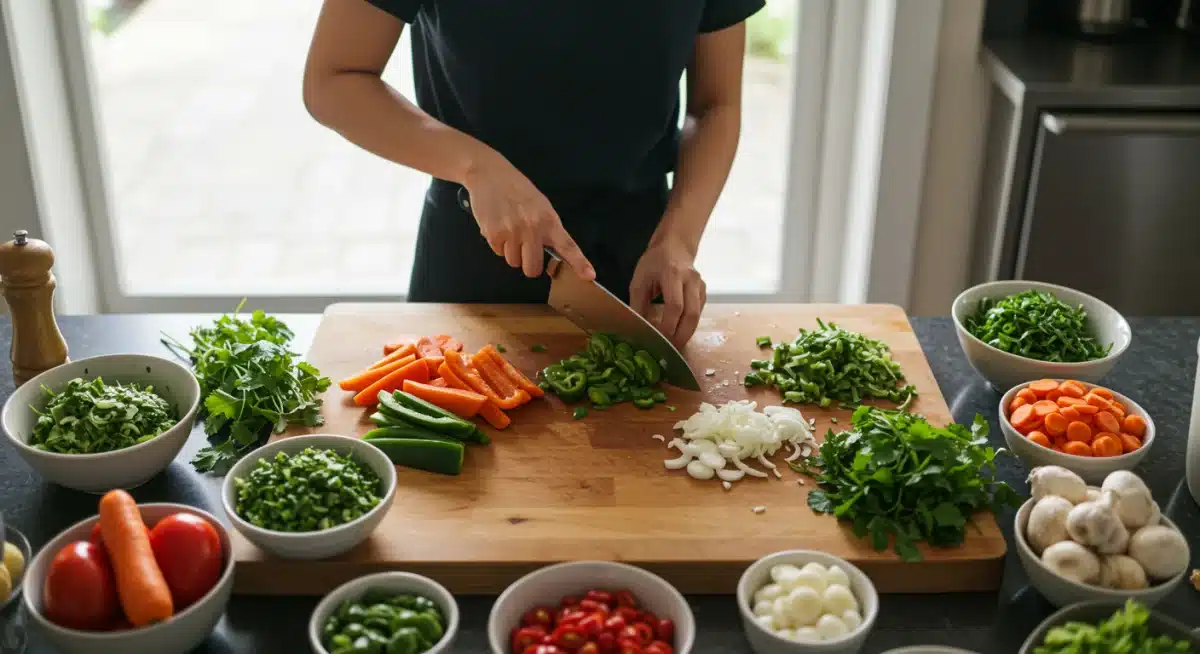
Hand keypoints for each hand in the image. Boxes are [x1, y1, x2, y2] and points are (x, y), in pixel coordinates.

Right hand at [462, 152, 593, 279]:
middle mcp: (533, 228)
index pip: (567, 246)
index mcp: (549, 220)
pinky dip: (498, 244)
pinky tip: (498, 225)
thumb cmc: (517, 190)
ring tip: (508, 229)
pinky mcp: (494, 234)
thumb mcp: (541, 206)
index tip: (589, 275)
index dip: (579, 263)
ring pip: (513, 262)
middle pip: (532, 268)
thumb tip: (551, 252)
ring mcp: (513, 232)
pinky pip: (498, 253)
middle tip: (524, 249)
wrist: (490, 174)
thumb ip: (547, 229)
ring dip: (511, 252)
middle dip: (528, 264)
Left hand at [630, 236, 706, 345]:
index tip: (659, 339)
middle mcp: (690, 280)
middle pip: (691, 313)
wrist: (675, 246)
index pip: (675, 305)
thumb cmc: (654, 262)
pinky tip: (680, 332)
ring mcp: (700, 286)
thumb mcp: (640, 280)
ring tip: (675, 345)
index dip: (668, 325)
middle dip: (682, 335)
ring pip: (698, 315)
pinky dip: (690, 325)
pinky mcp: (703, 291)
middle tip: (670, 349)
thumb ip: (638, 303)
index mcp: (672, 274)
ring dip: (687, 333)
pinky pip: (699, 312)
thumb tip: (638, 327)